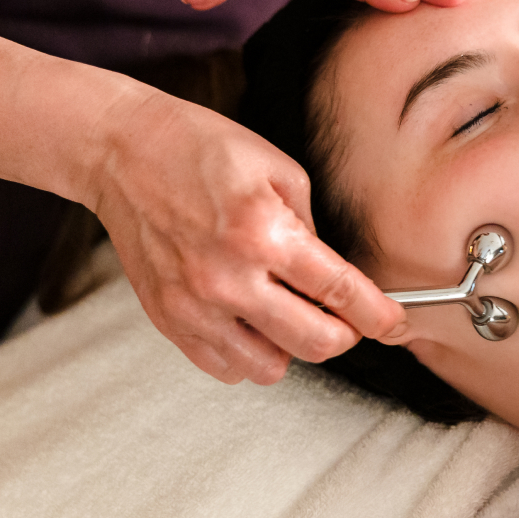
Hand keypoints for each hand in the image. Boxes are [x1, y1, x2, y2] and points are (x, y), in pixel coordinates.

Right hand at [88, 89, 404, 384]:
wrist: (123, 153)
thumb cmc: (199, 150)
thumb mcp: (277, 169)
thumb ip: (312, 227)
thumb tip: (333, 275)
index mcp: (263, 231)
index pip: (340, 292)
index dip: (379, 315)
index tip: (395, 324)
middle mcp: (228, 277)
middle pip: (314, 343)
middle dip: (343, 335)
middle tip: (344, 319)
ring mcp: (195, 306)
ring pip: (270, 368)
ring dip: (291, 347)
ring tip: (286, 313)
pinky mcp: (168, 320)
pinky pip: (225, 367)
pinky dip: (247, 354)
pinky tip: (249, 320)